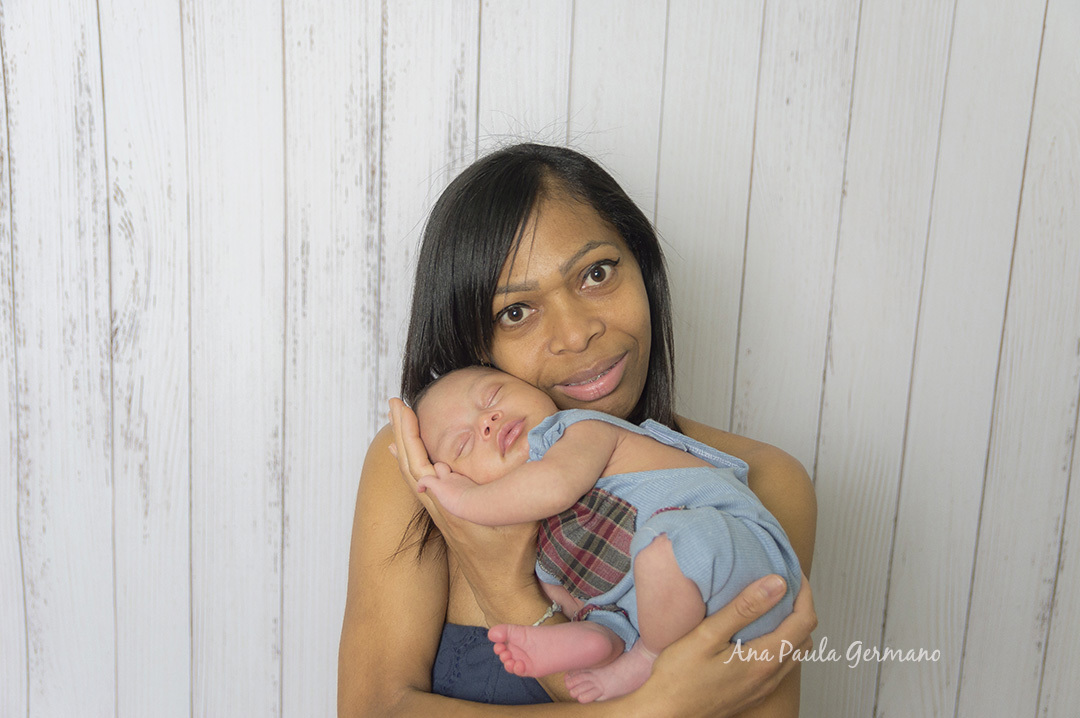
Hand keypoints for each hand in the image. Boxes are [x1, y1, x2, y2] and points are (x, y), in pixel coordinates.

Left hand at [387, 398, 542, 621]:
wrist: (503, 589)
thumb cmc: (512, 554)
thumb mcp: (514, 517)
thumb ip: (500, 489)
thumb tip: (472, 462)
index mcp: (449, 505)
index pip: (419, 463)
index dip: (409, 433)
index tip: (402, 407)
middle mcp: (439, 508)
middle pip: (409, 465)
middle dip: (402, 431)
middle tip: (394, 403)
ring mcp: (442, 514)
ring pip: (413, 475)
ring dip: (406, 445)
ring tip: (399, 423)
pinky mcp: (449, 518)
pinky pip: (424, 485)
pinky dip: (415, 464)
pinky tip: (416, 459)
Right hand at [626, 574, 815, 717]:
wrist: (665, 714)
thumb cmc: (679, 676)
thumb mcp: (708, 635)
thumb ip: (744, 608)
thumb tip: (777, 584)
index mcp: (764, 659)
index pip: (803, 620)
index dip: (804, 593)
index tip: (792, 573)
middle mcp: (770, 677)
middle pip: (805, 637)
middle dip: (801, 608)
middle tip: (784, 586)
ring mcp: (763, 689)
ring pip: (795, 654)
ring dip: (792, 628)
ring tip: (773, 607)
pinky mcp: (753, 695)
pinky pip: (781, 668)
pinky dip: (781, 645)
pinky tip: (759, 636)